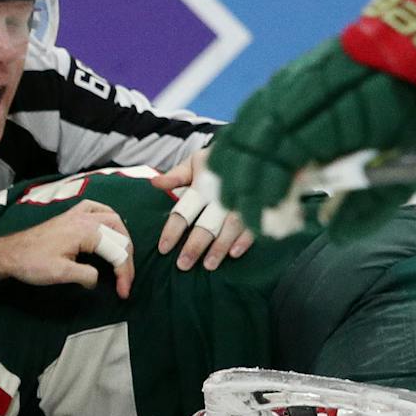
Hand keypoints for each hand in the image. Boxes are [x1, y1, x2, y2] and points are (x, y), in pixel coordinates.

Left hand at [0, 201, 135, 296]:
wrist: (9, 253)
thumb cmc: (32, 263)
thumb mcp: (61, 274)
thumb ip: (86, 276)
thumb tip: (97, 279)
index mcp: (85, 231)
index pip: (116, 250)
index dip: (124, 273)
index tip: (123, 292)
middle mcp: (84, 217)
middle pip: (119, 232)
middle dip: (126, 257)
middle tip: (126, 279)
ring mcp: (77, 214)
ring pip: (111, 218)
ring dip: (122, 236)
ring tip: (124, 256)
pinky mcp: (69, 216)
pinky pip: (96, 209)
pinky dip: (108, 217)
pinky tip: (109, 227)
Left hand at [150, 154, 253, 270]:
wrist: (254, 149)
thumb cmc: (218, 162)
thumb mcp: (195, 163)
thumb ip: (176, 176)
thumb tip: (155, 182)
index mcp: (203, 184)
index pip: (184, 210)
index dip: (173, 230)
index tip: (163, 248)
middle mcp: (222, 194)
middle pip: (206, 223)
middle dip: (195, 245)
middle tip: (183, 265)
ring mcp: (242, 201)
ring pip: (230, 227)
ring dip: (219, 247)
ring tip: (208, 266)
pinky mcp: (261, 205)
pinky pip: (254, 224)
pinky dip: (244, 239)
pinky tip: (235, 253)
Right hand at [208, 0, 415, 237]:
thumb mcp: (410, 160)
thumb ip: (371, 203)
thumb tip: (333, 232)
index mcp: (334, 119)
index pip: (279, 161)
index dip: (266, 197)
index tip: (269, 224)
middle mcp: (303, 95)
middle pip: (253, 145)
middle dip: (245, 188)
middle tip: (253, 219)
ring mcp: (292, 80)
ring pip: (245, 126)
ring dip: (238, 166)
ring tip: (241, 196)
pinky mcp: (289, 75)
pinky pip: (253, 110)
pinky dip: (244, 141)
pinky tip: (247, 163)